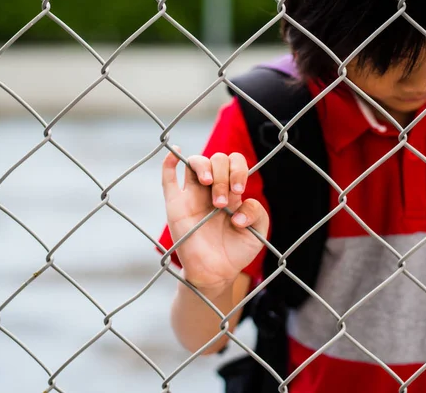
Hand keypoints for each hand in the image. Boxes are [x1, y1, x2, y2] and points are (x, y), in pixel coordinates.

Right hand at [161, 148, 268, 292]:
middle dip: (222, 175)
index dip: (237, 170)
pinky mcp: (175, 206)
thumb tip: (238, 208)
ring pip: (194, 162)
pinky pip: (167, 180)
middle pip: (215, 159)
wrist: (216, 273)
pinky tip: (176, 152)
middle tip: (222, 202)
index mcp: (230, 190)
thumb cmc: (236, 252)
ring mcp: (191, 196)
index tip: (238, 191)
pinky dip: (169, 163)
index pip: (233, 162)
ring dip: (204, 166)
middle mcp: (211, 189)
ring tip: (209, 183)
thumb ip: (257, 212)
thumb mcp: (258, 232)